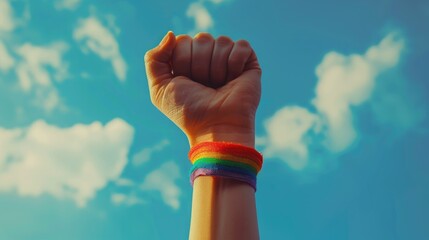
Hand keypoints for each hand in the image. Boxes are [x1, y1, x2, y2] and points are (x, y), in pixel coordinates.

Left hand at [144, 32, 260, 146]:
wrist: (215, 126)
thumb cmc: (188, 110)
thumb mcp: (160, 88)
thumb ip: (154, 59)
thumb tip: (171, 34)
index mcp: (187, 61)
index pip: (182, 40)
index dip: (182, 61)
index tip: (186, 82)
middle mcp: (208, 58)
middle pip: (202, 39)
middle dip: (199, 65)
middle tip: (204, 86)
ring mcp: (228, 59)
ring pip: (221, 41)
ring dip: (216, 68)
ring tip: (219, 86)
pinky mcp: (248, 63)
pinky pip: (241, 46)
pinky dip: (235, 63)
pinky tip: (233, 79)